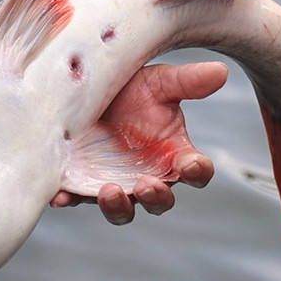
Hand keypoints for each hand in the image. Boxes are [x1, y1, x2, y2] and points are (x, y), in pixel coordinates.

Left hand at [50, 62, 226, 222]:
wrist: (84, 88)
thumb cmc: (129, 88)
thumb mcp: (156, 81)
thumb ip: (186, 81)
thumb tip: (220, 71)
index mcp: (173, 154)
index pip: (195, 171)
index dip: (196, 171)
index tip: (190, 164)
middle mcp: (146, 174)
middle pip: (159, 199)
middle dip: (156, 197)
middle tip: (146, 185)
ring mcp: (113, 181)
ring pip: (122, 209)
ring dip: (118, 206)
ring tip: (109, 192)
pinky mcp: (80, 182)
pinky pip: (76, 197)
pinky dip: (68, 198)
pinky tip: (59, 195)